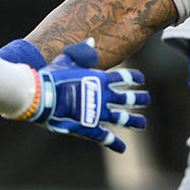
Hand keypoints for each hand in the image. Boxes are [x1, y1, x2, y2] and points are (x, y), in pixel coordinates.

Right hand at [20, 40, 147, 152]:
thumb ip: (81, 51)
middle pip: (127, 98)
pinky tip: (122, 148)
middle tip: (146, 99)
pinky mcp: (89, 128)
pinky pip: (105, 137)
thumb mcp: (67, 58)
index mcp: (99, 79)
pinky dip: (114, 143)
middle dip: (139, 99)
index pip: (124, 77)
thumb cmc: (52, 76)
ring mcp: (98, 113)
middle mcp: (103, 96)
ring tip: (142, 124)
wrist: (42, 97)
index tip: (141, 79)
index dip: (134, 78)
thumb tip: (92, 41)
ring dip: (133, 121)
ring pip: (122, 118)